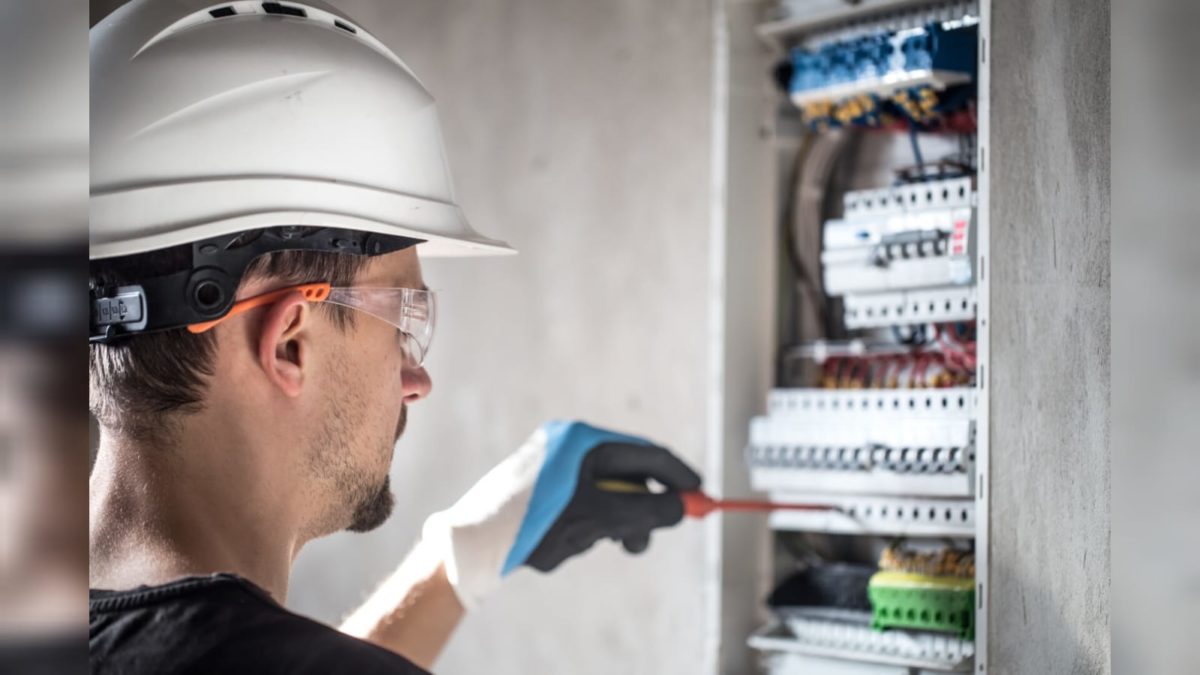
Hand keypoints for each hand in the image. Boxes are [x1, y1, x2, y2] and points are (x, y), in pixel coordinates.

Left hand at [421, 420, 700, 608]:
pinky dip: (583, 527)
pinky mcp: (541, 488)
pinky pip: (581, 505)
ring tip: (583, 544)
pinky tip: (558, 545)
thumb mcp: (600, 518)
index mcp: (582, 440)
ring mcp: (553, 465)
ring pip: (604, 496)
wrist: (470, 545)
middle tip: (640, 542)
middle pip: (627, 476)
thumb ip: (647, 510)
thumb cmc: (533, 524)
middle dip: (638, 512)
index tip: (700, 497)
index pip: (646, 453)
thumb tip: (681, 508)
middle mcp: (568, 445)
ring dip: (607, 525)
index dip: (678, 476)